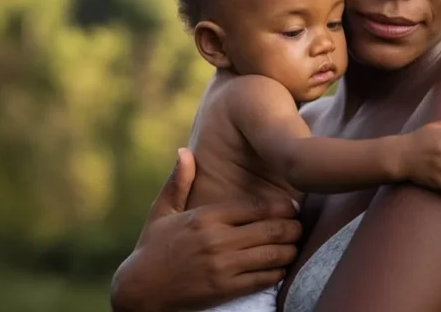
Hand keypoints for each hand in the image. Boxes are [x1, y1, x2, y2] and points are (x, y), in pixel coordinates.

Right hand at [110, 149, 302, 311]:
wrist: (140, 289)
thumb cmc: (152, 246)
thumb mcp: (161, 211)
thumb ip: (178, 181)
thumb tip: (184, 150)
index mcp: (206, 217)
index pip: (256, 207)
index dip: (281, 206)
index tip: (292, 206)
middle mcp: (217, 240)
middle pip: (271, 229)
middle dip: (293, 227)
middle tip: (300, 225)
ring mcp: (223, 266)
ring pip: (273, 254)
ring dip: (290, 249)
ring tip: (296, 244)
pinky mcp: (225, 289)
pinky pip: (263, 278)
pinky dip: (279, 272)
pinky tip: (282, 266)